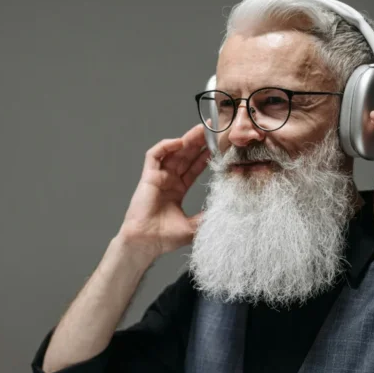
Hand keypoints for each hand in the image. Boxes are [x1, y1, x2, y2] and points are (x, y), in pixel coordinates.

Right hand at [117, 123, 210, 258]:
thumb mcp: (194, 225)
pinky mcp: (148, 177)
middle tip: (213, 129)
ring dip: (186, 139)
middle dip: (199, 142)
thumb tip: (226, 209)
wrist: (147, 243)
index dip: (205, 156)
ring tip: (201, 129)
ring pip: (173, 152)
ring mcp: (158, 178)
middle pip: (185, 156)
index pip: (194, 167)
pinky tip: (179, 142)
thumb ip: (208, 215)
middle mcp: (168, 181)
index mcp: (177, 190)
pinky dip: (165, 146)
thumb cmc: (165, 237)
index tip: (218, 146)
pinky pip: (154, 156)